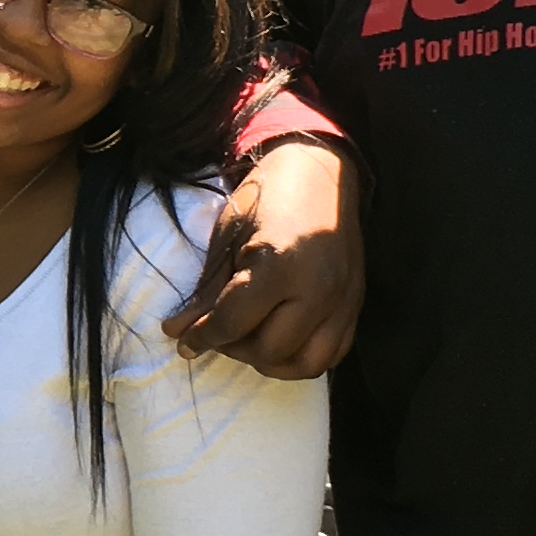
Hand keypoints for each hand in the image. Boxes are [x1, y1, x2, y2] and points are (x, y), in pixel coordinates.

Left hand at [171, 136, 359, 376]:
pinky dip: (303, 357)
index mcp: (280, 265)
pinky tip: (280, 341)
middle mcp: (318, 289)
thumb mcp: (227, 239)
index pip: (234, 323)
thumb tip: (178, 332)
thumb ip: (207, 292)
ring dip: (270, 361)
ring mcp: (343, 300)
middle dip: (234, 349)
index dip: (203, 337)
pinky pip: (333, 353)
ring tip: (249, 340)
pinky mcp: (356, 304)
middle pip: (269, 351)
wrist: (318, 171)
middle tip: (219, 333)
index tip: (185, 340)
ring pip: (305, 363)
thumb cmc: (266, 196)